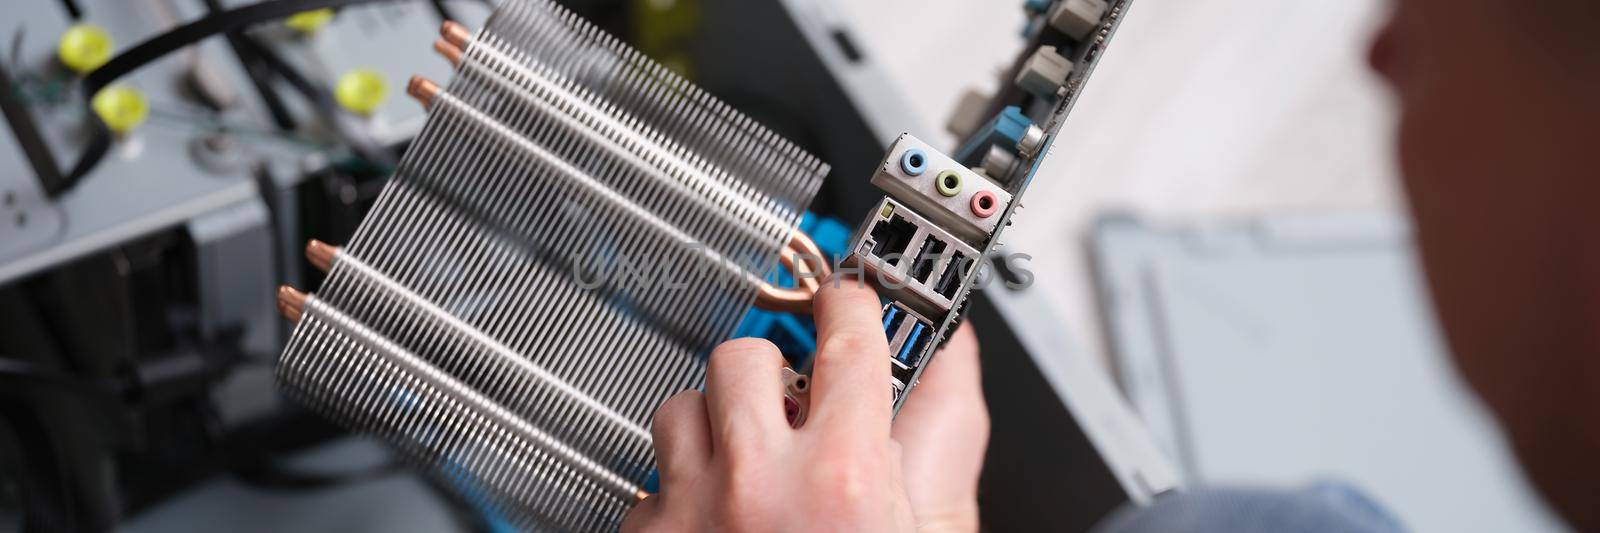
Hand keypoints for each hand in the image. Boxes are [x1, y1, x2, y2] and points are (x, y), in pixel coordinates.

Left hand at [621, 278, 988, 531]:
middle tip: (795, 415)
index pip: (850, 336)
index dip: (852, 304)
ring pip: (682, 407)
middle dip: (773, 379)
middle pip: (745, 358)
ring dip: (717, 430)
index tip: (847, 300)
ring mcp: (690, 511)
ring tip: (748, 473)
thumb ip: (944, 438)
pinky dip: (681, 494)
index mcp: (842, 479)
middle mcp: (757, 487)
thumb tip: (952, 356)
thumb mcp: (935, 530)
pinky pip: (648, 479)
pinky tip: (715, 523)